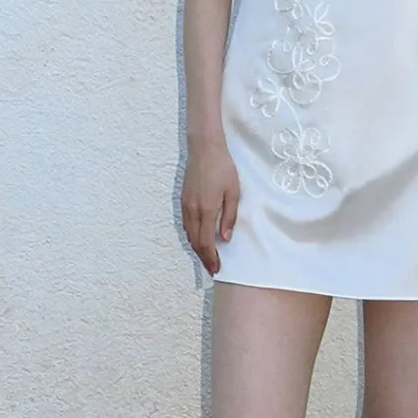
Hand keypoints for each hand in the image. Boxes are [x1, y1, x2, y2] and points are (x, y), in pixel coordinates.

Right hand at [181, 140, 239, 276]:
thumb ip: (229, 217)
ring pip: (188, 234)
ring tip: (206, 256)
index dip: (211, 257)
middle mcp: (193, 210)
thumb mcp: (234, 192)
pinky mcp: (183, 199)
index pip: (206, 242)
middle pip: (195, 241)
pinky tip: (199, 238)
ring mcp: (186, 205)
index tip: (216, 269)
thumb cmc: (223, 168)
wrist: (205, 148)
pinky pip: (185, 224)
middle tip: (212, 267)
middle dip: (203, 257)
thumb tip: (225, 238)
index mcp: (207, 210)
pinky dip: (192, 235)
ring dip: (196, 247)